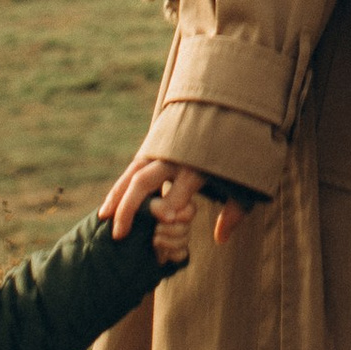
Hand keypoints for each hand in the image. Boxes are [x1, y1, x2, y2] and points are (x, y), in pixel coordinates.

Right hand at [101, 149, 258, 251]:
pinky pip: (133, 169)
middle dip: (130, 207)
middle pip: (146, 180)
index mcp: (199, 164)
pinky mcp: (155, 149)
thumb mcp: (246, 183)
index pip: (179, 189)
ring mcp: (162, 150)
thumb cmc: (237, 155)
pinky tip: (108, 206)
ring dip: (117, 197)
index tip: (164, 222)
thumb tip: (219, 239)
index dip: (170, 207)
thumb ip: (234, 210)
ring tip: (104, 218)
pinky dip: (120, 187)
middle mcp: (176, 156)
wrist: (229, 111)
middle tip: (119, 235)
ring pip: (133, 173)